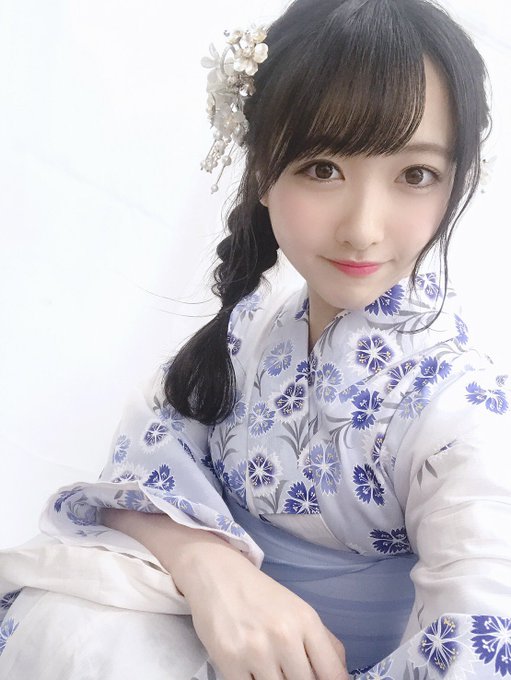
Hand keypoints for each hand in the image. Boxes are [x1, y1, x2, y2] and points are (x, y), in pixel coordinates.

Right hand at [176, 542, 349, 679]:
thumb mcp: (297, 609)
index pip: (333, 674)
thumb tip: (340, 674)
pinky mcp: (229, 661)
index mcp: (307, 621)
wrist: (216, 573)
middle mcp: (284, 635)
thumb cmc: (260, 594)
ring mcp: (256, 650)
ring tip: (268, 667)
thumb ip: (323, 642)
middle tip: (288, 669)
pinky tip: (250, 670)